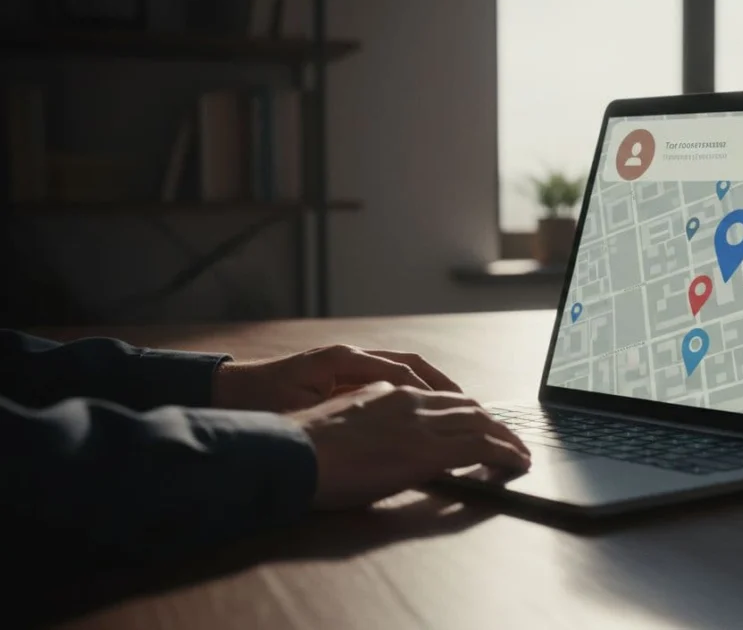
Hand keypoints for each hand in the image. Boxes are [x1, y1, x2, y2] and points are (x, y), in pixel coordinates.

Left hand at [212, 344, 462, 412]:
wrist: (230, 394)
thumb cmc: (262, 408)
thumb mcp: (303, 415)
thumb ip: (346, 413)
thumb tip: (388, 425)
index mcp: (344, 360)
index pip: (402, 374)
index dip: (433, 395)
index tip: (458, 416)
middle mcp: (352, 355)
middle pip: (412, 365)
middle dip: (446, 388)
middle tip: (475, 411)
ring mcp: (349, 361)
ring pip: (405, 368)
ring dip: (434, 386)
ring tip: (462, 407)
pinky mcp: (345, 372)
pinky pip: (390, 376)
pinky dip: (414, 388)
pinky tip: (427, 407)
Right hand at [291, 381, 531, 509]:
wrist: (290, 454)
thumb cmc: (302, 450)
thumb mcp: (342, 425)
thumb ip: (369, 426)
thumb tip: (382, 443)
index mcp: (386, 392)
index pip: (439, 397)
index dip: (464, 412)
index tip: (477, 424)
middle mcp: (409, 400)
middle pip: (466, 406)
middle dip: (492, 422)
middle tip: (509, 438)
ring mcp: (420, 423)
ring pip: (481, 422)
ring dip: (506, 437)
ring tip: (520, 453)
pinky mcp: (428, 450)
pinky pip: (481, 446)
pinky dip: (505, 452)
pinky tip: (517, 462)